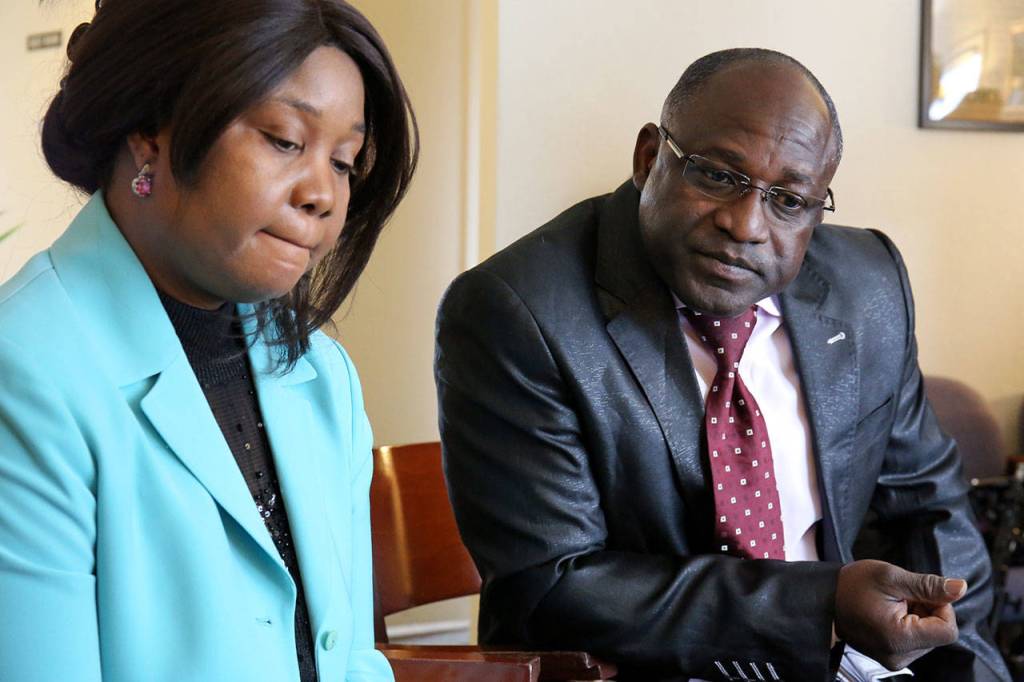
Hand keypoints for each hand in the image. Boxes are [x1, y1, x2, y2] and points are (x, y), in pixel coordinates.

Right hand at [834, 559, 963, 670]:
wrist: (823, 598)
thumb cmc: (852, 585)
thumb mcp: (891, 577)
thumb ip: (929, 585)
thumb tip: (960, 587)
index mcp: (898, 638)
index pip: (948, 630)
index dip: (941, 606)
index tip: (920, 593)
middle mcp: (898, 656)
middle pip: (940, 634)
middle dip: (928, 611)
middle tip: (901, 597)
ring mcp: (893, 660)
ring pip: (930, 638)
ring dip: (919, 617)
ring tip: (893, 605)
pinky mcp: (891, 658)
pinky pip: (916, 642)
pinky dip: (910, 625)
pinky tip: (891, 614)